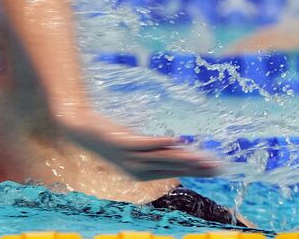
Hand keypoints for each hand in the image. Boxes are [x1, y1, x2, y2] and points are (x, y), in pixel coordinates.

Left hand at [57, 111, 219, 180]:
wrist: (81, 128)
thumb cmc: (110, 137)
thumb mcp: (134, 146)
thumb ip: (154, 150)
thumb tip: (180, 147)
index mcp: (142, 173)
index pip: (174, 172)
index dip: (196, 170)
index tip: (217, 168)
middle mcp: (137, 169)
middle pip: (172, 167)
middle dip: (196, 167)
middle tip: (219, 167)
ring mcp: (129, 157)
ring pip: (161, 158)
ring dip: (184, 158)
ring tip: (203, 158)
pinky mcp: (122, 142)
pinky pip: (144, 144)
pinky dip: (160, 142)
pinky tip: (176, 140)